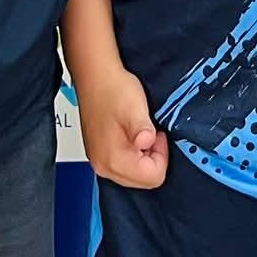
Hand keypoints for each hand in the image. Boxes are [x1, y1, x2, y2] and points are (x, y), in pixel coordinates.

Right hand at [77, 63, 169, 189]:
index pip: (152, 178)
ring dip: (143, 156)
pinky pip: (124, 165)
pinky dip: (133, 153)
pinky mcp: (100, 153)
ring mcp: (100, 161)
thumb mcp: (134, 108)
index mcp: (113, 160)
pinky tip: (130, 133)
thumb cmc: (112, 89)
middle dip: (152, 158)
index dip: (161, 154)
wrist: (95, 76)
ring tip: (138, 130)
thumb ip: (142, 129)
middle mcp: (103, 166)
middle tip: (148, 132)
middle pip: (143, 181)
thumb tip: (146, 142)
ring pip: (134, 174)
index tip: (155, 134)